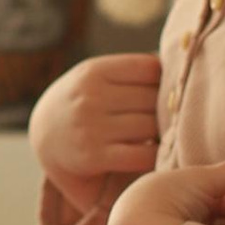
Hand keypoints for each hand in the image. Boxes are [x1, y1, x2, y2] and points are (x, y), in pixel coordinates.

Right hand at [29, 52, 162, 218]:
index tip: (165, 91)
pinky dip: (156, 154)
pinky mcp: (94, 156)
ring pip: (151, 125)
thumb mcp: (96, 76)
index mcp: (94, 71)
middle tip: (171, 117)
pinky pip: (143, 154)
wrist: (43, 136)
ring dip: (162, 132)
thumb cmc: (83, 102)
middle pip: (154, 98)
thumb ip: (132, 71)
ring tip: (163, 134)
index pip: (151, 69)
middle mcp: (90, 97)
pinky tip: (154, 152)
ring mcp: (91, 127)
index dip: (164, 81)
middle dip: (166, 109)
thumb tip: (180, 67)